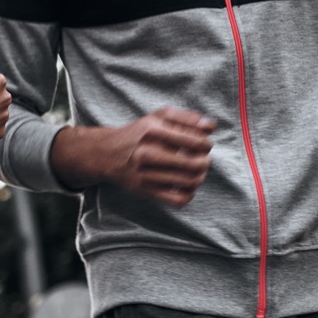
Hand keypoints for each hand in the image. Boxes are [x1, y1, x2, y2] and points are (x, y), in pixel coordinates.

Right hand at [54, 107, 214, 206]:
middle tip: (201, 158)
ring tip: (196, 171)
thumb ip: (187, 118)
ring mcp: (145, 174)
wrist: (106, 154)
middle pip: (196, 164)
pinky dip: (189, 194)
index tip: (202, 144)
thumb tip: (211, 126)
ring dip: (200, 177)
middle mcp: (147, 153)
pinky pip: (178, 200)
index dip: (206, 143)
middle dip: (205, 161)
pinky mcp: (145, 191)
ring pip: (190, 182)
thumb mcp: (159, 117)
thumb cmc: (139, 134)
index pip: (196, 141)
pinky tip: (185, 185)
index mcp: (153, 131)